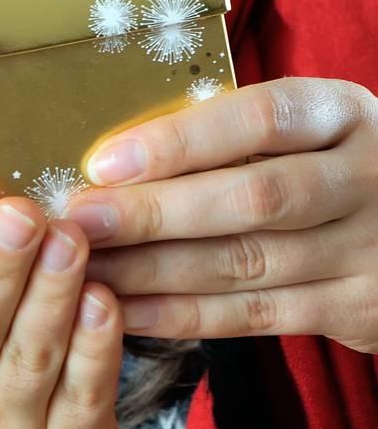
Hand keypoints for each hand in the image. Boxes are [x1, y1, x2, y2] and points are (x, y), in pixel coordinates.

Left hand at [65, 77, 377, 354]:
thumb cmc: (333, 164)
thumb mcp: (311, 128)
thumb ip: (237, 133)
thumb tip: (117, 154)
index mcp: (342, 113)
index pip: (258, 118)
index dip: (179, 141)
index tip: (105, 161)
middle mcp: (365, 177)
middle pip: (252, 198)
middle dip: (155, 212)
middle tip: (80, 221)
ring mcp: (368, 248)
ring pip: (248, 263)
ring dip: (156, 270)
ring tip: (88, 269)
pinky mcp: (358, 310)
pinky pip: (258, 316)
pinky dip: (186, 316)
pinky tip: (130, 312)